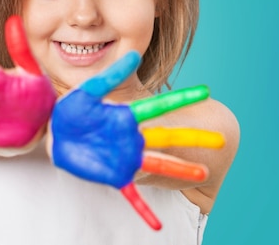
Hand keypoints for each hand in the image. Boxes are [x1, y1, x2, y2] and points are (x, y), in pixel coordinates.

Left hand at [48, 51, 224, 229]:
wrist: (58, 133)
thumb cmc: (74, 111)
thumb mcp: (89, 91)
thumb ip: (110, 76)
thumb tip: (133, 55)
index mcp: (127, 116)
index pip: (158, 105)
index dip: (181, 98)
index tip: (204, 91)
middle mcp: (133, 137)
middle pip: (167, 137)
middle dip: (192, 138)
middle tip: (220, 140)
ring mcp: (127, 157)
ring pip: (158, 164)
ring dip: (180, 170)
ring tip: (202, 173)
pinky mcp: (115, 175)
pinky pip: (131, 195)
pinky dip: (143, 210)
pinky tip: (156, 225)